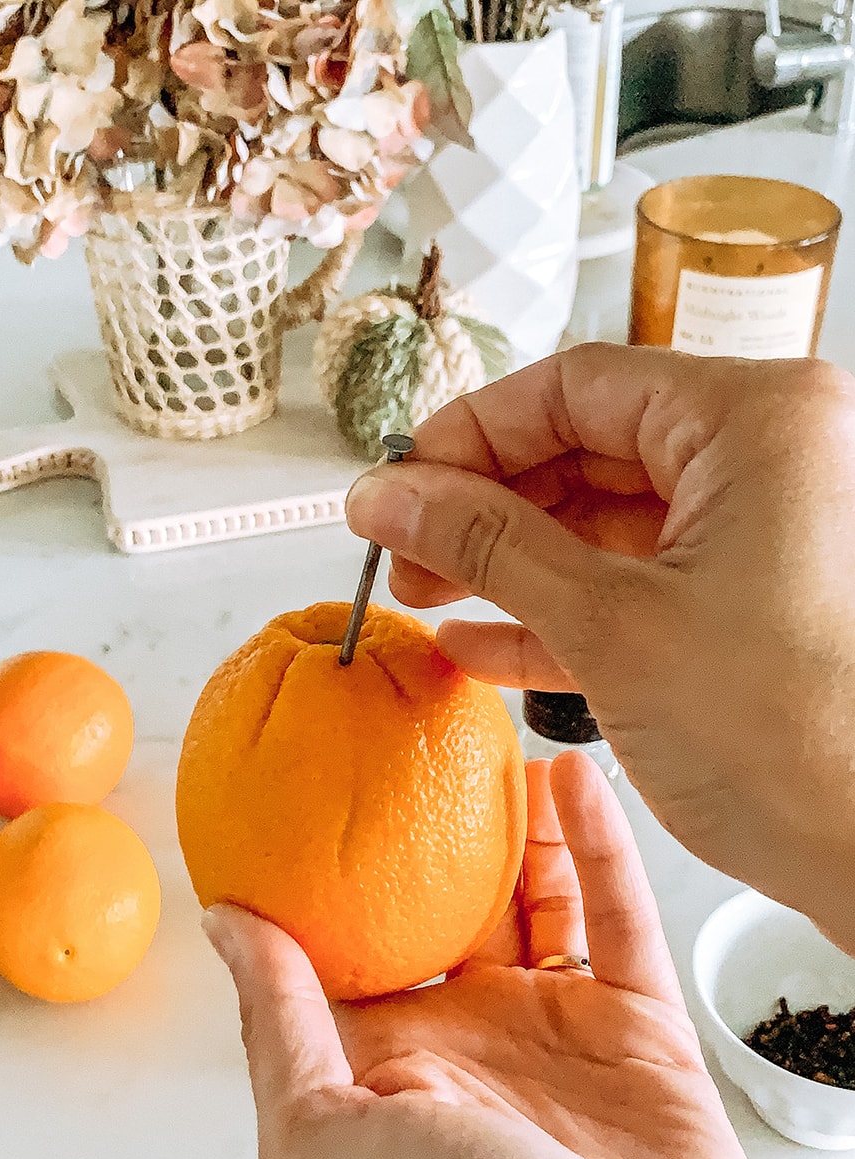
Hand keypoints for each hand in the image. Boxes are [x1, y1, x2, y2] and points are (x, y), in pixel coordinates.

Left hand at [203, 753, 785, 1158]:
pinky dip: (596, 845)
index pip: (349, 943)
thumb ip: (275, 1026)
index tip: (315, 781)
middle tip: (415, 739)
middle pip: (447, 906)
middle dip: (432, 829)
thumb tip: (225, 921)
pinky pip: (615, 914)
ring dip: (519, 821)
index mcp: (386, 1065)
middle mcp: (467, 1041)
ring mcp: (554, 1030)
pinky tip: (570, 777)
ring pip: (533, 897)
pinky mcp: (635, 1028)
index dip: (333, 867)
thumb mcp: (319, 1143)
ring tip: (495, 739)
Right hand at [344, 345, 854, 951]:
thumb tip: (390, 495)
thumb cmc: (798, 739)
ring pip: (605, 524)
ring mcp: (764, 535)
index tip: (399, 481)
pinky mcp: (749, 604)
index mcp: (758, 422)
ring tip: (428, 595)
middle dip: (484, 506)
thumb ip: (487, 546)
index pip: (578, 387)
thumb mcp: (611, 626)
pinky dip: (558, 610)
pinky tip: (483, 642)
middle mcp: (770, 461)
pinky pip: (635, 584)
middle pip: (588, 450)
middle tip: (404, 547)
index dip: (470, 434)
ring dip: (511, 563)